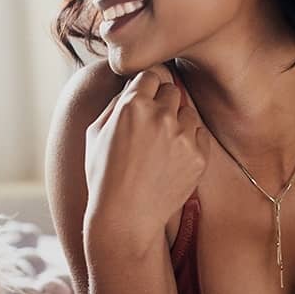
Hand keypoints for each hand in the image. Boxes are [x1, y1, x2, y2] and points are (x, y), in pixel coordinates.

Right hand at [83, 64, 209, 245]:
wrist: (125, 219)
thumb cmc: (104, 176)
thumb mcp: (94, 133)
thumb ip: (115, 102)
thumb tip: (130, 84)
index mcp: (133, 105)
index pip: (150, 74)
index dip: (145, 87)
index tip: (143, 99)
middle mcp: (161, 115)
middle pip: (171, 90)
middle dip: (161, 102)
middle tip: (150, 125)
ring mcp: (183, 136)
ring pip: (188, 111)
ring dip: (177, 121)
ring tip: (160, 146)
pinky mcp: (199, 156)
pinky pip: (199, 134)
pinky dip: (189, 141)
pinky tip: (171, 158)